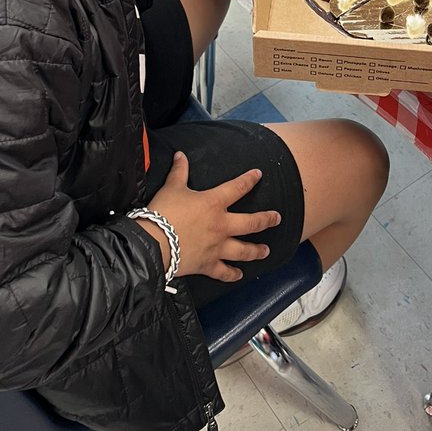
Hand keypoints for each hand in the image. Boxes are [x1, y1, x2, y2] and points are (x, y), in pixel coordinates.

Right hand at [141, 151, 280, 281]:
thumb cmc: (163, 212)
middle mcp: (221, 225)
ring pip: (244, 250)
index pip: (237, 188)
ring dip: (257, 250)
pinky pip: (224, 272)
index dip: (249, 180)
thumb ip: (179, 171)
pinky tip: (239, 275)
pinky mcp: (208, 264)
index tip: (259, 175)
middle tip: (277, 218)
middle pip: (251, 222)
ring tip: (266, 250)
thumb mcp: (172, 187)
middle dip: (266, 219)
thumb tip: (181, 155)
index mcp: (214, 203)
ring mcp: (217, 247)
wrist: (154, 242)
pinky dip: (233, 274)